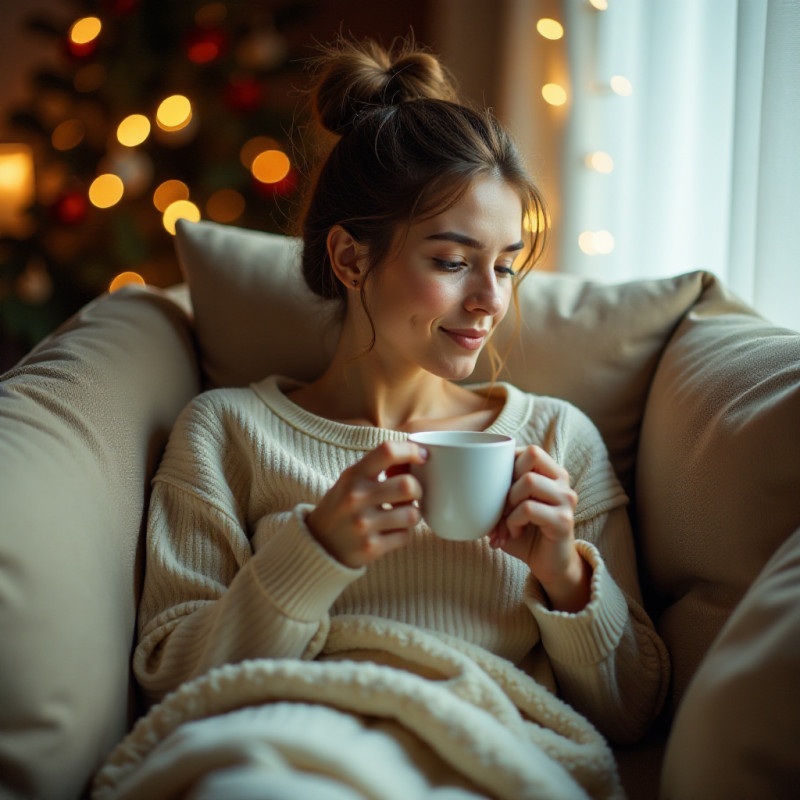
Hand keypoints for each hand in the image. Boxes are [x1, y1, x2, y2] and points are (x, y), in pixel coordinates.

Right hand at [307, 441, 427, 568]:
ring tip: (400, 514)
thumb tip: (417, 456)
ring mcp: (363, 524)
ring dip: (412, 514)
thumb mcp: (352, 479)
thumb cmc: (343, 505)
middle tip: (410, 494)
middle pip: (408, 485)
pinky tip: (390, 532)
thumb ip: (379, 467)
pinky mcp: (370, 548)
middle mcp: (356, 497)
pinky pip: (405, 536)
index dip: (412, 451)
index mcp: (353, 475)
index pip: (387, 451)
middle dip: (417, 490)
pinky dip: (403, 534)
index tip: (423, 457)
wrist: (318, 543)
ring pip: (412, 514)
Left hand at [489, 445, 589, 611]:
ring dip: (508, 503)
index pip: (529, 449)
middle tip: (502, 506)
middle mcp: (562, 482)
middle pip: (531, 456)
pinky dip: (513, 521)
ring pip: (529, 481)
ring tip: (506, 522)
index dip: (508, 464)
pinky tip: (514, 532)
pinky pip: (528, 509)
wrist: (548, 566)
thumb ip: (497, 489)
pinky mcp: (564, 521)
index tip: (500, 488)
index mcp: (552, 473)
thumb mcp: (508, 507)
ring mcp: (566, 500)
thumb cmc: (524, 533)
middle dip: (507, 480)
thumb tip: (466, 476)